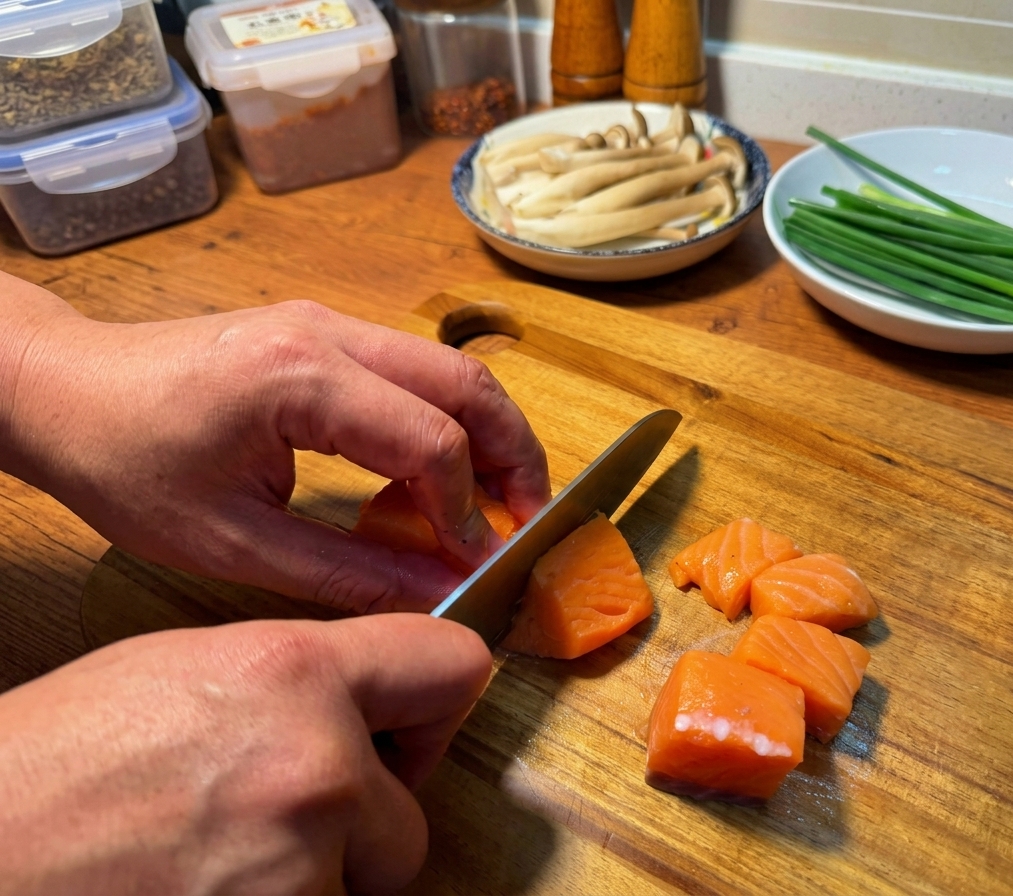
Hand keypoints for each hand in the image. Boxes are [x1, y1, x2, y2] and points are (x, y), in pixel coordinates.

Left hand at [0, 278, 549, 612]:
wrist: (64, 389)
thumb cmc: (126, 463)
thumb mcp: (231, 542)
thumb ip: (346, 570)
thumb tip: (438, 590)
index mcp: (299, 379)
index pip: (429, 440)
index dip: (467, 511)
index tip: (476, 565)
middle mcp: (328, 334)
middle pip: (467, 383)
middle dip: (513, 455)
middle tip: (526, 522)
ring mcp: (328, 323)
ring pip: (451, 367)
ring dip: (489, 432)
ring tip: (497, 502)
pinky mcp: (324, 333)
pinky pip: (414, 370)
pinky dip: (446, 420)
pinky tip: (436, 476)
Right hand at [0, 613, 491, 893]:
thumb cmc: (56, 762)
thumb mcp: (187, 671)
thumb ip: (301, 680)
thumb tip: (376, 701)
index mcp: (294, 672)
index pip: (452, 665)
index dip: (435, 703)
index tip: (415, 728)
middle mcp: (316, 766)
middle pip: (410, 819)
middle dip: (357, 830)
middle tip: (271, 820)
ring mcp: (297, 867)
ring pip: (358, 890)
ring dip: (311, 882)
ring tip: (213, 860)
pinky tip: (202, 888)